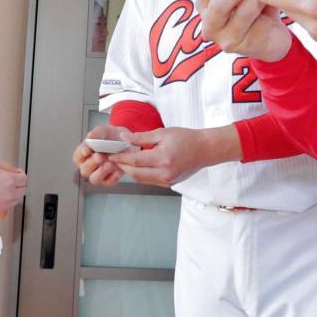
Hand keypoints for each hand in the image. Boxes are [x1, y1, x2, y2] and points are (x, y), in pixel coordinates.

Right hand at [0, 161, 27, 223]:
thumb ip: (7, 167)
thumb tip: (14, 171)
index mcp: (9, 181)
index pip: (25, 179)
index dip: (21, 174)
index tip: (18, 173)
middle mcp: (9, 194)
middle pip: (23, 190)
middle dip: (19, 184)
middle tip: (13, 179)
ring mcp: (3, 204)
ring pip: (16, 199)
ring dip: (14, 193)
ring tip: (4, 187)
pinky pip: (7, 206)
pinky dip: (6, 201)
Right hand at [73, 125, 129, 186]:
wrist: (126, 141)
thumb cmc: (111, 137)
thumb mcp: (104, 131)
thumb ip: (96, 133)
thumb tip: (91, 136)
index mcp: (84, 154)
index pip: (77, 157)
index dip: (81, 154)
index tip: (87, 149)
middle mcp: (89, 166)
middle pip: (85, 170)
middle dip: (92, 163)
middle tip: (99, 156)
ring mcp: (99, 174)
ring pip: (95, 179)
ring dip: (101, 172)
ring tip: (109, 164)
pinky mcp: (110, 180)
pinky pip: (109, 182)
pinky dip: (114, 176)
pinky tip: (118, 168)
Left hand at [108, 126, 240, 187]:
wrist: (205, 149)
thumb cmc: (187, 139)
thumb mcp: (163, 133)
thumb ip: (142, 137)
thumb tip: (125, 138)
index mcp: (163, 159)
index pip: (135, 161)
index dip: (121, 158)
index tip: (111, 155)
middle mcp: (165, 173)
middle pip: (135, 174)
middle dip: (123, 167)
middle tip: (114, 159)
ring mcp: (167, 181)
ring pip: (141, 179)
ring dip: (131, 171)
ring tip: (125, 161)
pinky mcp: (169, 184)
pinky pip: (150, 181)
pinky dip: (142, 174)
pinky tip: (139, 165)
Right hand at [197, 0, 292, 60]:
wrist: (272, 37)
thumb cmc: (255, 9)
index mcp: (206, 4)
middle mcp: (210, 23)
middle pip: (219, 2)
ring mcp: (225, 38)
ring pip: (241, 13)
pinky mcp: (244, 47)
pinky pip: (257, 25)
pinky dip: (267, 10)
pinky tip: (275, 0)